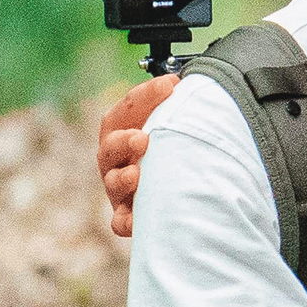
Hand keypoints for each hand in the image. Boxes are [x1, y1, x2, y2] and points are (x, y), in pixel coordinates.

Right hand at [98, 73, 180, 238]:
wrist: (188, 199)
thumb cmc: (180, 152)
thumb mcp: (180, 128)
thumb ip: (181, 110)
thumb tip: (195, 85)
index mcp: (127, 133)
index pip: (127, 110)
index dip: (145, 97)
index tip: (171, 84)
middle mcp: (119, 160)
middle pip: (111, 147)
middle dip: (123, 142)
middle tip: (141, 139)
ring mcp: (121, 189)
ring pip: (113, 183)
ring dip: (122, 178)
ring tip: (137, 174)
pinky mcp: (129, 217)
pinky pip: (121, 222)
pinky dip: (127, 221)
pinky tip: (136, 219)